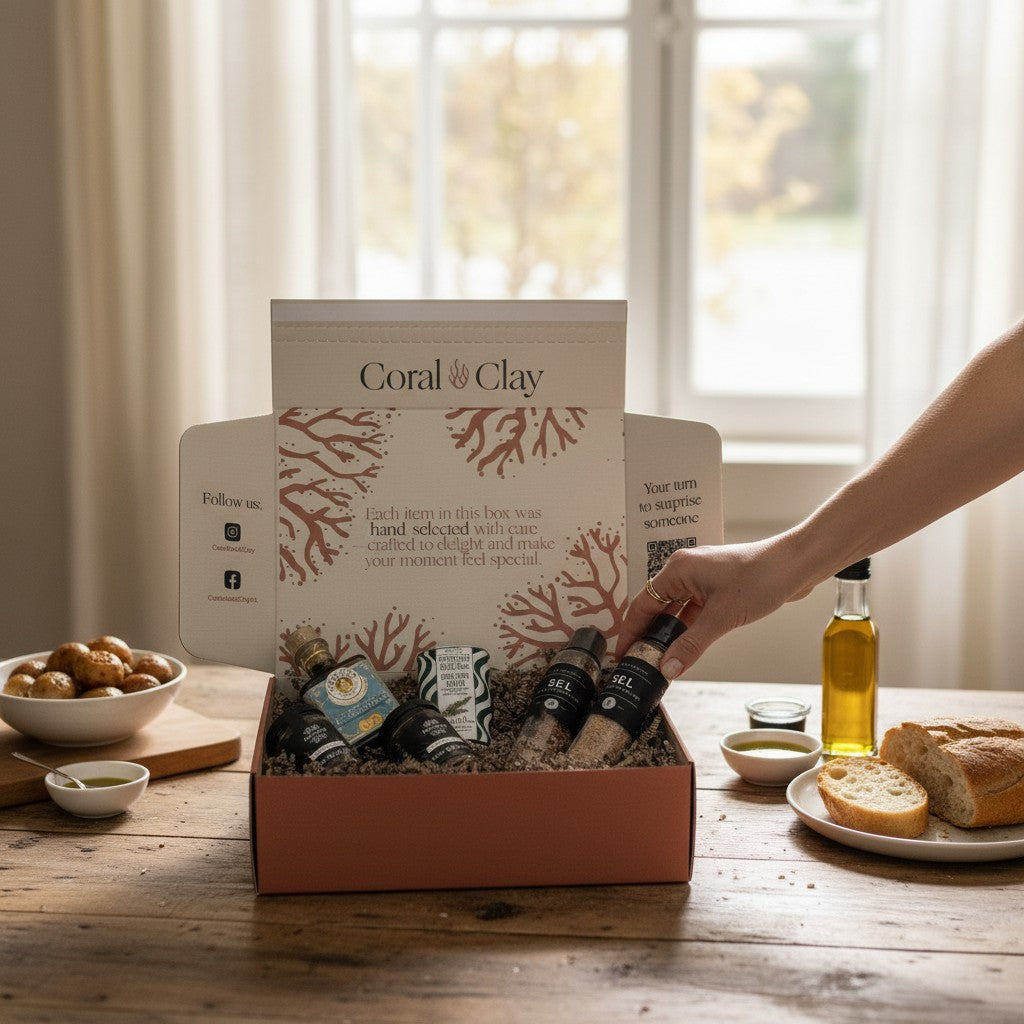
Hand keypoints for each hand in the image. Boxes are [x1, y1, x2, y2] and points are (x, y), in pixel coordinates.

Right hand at [618, 535, 814, 678]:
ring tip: (660, 660)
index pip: (641, 604)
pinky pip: (693, 610)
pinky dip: (687, 628)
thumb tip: (667, 668)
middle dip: (648, 635)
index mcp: (677, 570)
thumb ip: (691, 645)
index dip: (630, 631)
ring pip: (675, 610)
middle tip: (640, 663)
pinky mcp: (716, 586)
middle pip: (655, 607)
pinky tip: (685, 647)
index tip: (622, 654)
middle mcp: (684, 571)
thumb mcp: (721, 618)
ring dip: (669, 634)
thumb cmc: (759, 579)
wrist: (795, 565)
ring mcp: (700, 578)